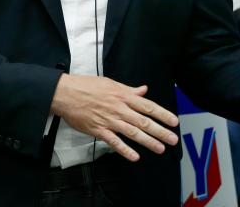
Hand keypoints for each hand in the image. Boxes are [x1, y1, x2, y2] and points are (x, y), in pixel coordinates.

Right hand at [50, 74, 178, 161]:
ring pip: (132, 133)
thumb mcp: (110, 83)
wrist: (65, 93)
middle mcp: (119, 109)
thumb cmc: (86, 86)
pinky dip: (125, 150)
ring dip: (148, 142)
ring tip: (160, 148)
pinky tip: (135, 156)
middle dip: (160, 131)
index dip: (162, 114)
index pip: (147, 106)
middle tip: (173, 139)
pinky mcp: (98, 130)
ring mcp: (109, 120)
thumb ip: (128, 89)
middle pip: (143, 122)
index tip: (174, 121)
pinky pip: (114, 142)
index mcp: (123, 96)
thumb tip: (143, 90)